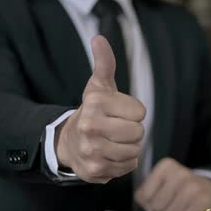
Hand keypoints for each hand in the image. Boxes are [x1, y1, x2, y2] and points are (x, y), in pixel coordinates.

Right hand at [56, 35, 145, 182]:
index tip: (119, 112)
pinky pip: (128, 167)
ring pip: (134, 151)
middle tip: (116, 129)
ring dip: (129, 148)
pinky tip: (110, 155)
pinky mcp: (95, 171)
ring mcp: (92, 151)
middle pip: (138, 133)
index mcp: (95, 104)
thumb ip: (104, 63)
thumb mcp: (98, 87)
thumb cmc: (93, 112)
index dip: (133, 113)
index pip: (140, 113)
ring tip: (113, 142)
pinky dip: (124, 163)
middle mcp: (90, 127)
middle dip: (132, 132)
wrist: (69, 143)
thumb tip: (99, 39)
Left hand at [134, 158, 210, 210]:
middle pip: (157, 206)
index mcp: (166, 166)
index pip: (145, 195)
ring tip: (181, 207)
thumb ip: (143, 195)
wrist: (210, 188)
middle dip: (162, 209)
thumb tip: (149, 208)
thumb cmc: (178, 188)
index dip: (149, 202)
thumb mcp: (158, 183)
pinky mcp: (204, 201)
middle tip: (172, 203)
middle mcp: (181, 173)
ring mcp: (194, 187)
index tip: (158, 198)